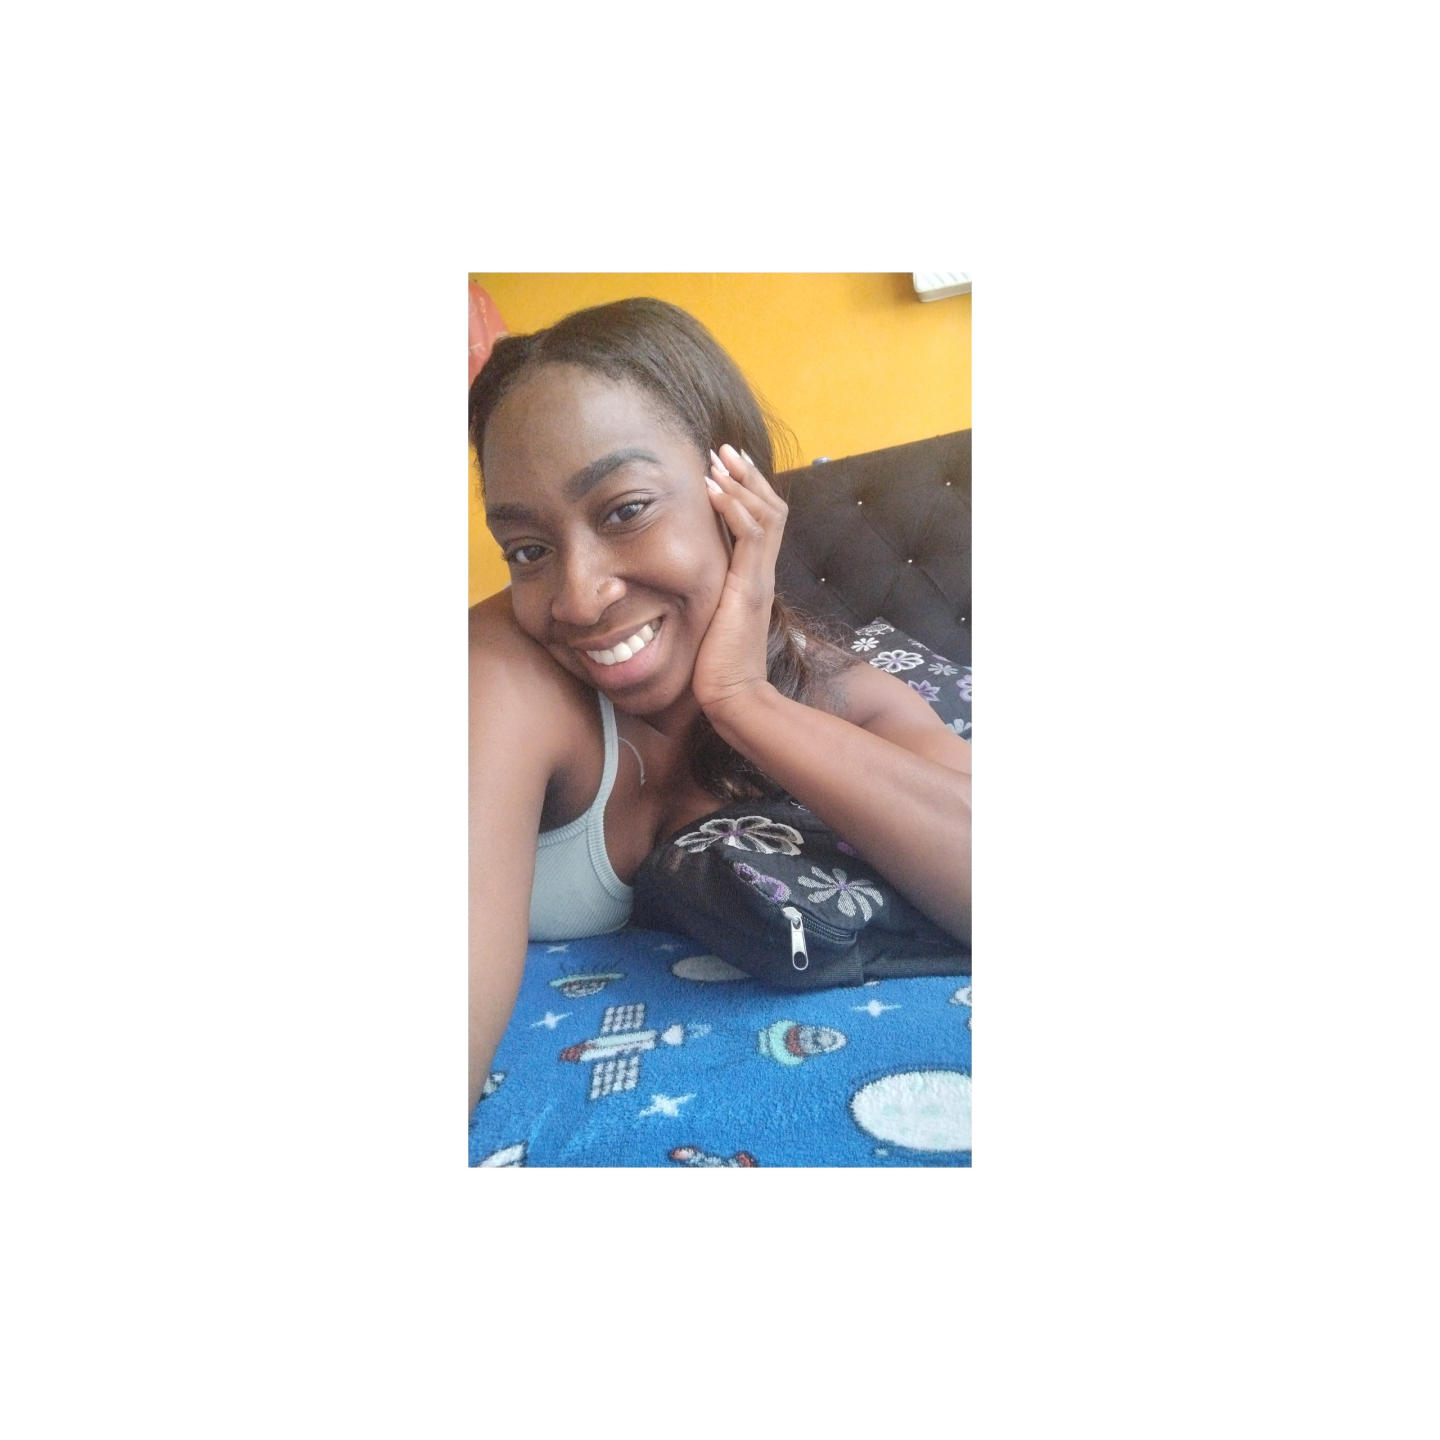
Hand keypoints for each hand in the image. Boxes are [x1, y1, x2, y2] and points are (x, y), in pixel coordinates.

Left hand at [691, 443, 788, 714]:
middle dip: (747, 476)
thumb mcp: (708, 624)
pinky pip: (751, 535)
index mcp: (753, 580)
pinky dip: (733, 507)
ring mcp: (759, 580)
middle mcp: (761, 575)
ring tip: (718, 458)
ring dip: (740, 482)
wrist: (733, 699)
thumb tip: (677, 588)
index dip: (746, 492)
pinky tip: (712, 489)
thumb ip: (704, 600)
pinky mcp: (749, 589)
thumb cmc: (716, 671)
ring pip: (764, 514)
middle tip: (724, 450)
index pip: (762, 524)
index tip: (723, 468)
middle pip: (771, 509)